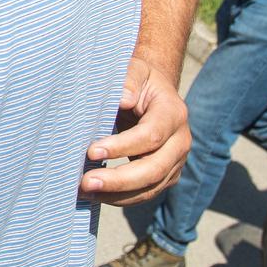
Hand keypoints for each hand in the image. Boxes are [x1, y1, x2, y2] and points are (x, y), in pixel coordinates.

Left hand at [80, 53, 189, 204]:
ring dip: (117, 194)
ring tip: (85, 192)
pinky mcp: (165, 175)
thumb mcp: (135, 69)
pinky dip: (121, 198)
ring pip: (151, 187)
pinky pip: (146, 193)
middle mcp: (180, 141)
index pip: (151, 136)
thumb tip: (123, 99)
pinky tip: (95, 196)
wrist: (152, 93)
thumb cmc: (138, 80)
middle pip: (154, 168)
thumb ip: (129, 79)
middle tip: (86, 182)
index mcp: (173, 113)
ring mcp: (175, 161)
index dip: (122, 146)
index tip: (91, 151)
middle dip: (119, 179)